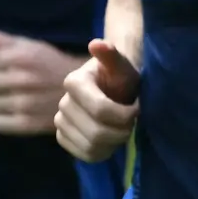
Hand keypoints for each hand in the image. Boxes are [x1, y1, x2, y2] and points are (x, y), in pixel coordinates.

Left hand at [0, 30, 76, 136]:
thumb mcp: (27, 45)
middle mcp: (22, 80)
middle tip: (5, 82)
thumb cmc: (50, 64)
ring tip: (12, 96)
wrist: (84, 91)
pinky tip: (14, 111)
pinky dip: (1, 118)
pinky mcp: (28, 124)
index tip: (3, 66)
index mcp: (22, 57)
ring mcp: (25, 104)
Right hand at [57, 39, 140, 161]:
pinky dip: (103, 151)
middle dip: (122, 131)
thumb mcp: (123, 65)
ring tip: (122, 128)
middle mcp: (62, 103)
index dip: (124, 115)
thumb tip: (97, 44)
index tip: (137, 108)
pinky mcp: (63, 137)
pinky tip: (111, 139)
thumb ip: (112, 56)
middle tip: (132, 122)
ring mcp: (60, 122)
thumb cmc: (121, 76)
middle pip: (96, 132)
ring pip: (91, 146)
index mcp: (73, 82)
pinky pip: (84, 154)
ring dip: (114, 142)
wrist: (114, 87)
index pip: (100, 110)